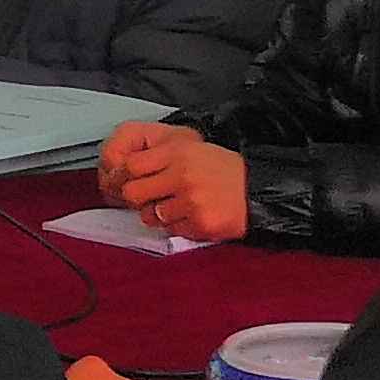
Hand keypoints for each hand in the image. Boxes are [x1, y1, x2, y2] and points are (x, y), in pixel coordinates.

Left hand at [95, 121, 246, 241]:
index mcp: (178, 152)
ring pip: (151, 215)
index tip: (129, 181)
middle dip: (139, 199)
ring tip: (181, 206)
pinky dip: (180, 226)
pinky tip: (195, 215)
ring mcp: (191, 200)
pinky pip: (171, 229)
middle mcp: (182, 174)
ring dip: (161, 214)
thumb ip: (160, 157)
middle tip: (151, 199)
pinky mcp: (199, 222)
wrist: (255, 190)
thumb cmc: (223, 171)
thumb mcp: (191, 149)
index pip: (131, 165)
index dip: (125, 176)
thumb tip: (124, 171)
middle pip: (133, 193)